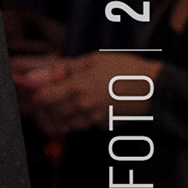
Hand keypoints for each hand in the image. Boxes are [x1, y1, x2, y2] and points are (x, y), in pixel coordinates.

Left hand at [18, 50, 158, 135]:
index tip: (32, 91)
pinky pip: (82, 127)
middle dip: (42, 109)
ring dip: (57, 118)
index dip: (33, 96)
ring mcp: (91, 119)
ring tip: (61, 105)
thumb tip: (43, 73)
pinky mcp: (102, 126)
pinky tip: (81, 111)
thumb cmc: (126, 70)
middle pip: (48, 116)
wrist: (155, 88)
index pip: (41, 100)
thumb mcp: (94, 60)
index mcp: (76, 88)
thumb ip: (66, 68)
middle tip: (43, 100)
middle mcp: (80, 107)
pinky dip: (77, 122)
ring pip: (63, 126)